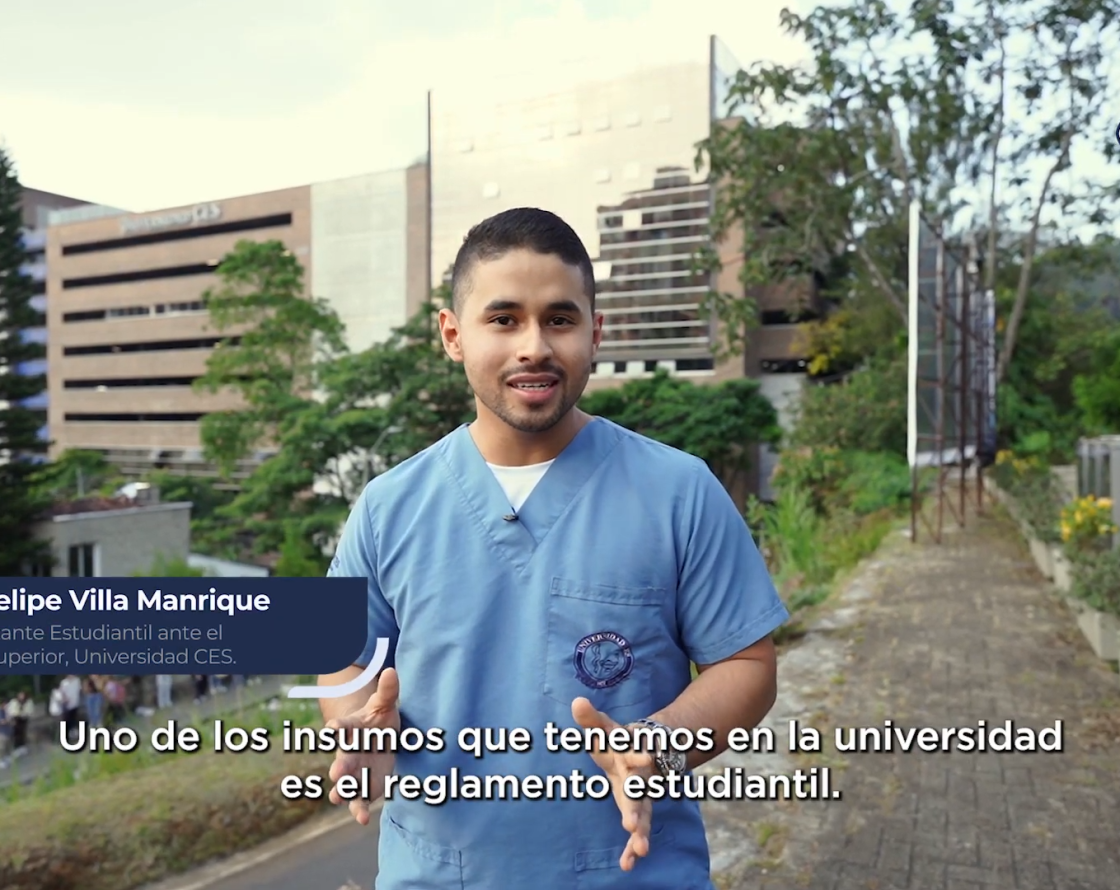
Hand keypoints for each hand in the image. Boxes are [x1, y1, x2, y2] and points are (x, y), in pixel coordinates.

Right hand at [325, 667, 399, 825]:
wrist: (381, 739)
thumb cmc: (379, 719)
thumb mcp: (385, 703)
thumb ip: (388, 691)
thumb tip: (392, 672)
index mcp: (351, 730)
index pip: (342, 729)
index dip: (336, 729)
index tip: (332, 730)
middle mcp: (349, 753)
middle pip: (342, 759)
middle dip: (339, 766)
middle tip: (336, 772)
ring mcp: (355, 772)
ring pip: (346, 783)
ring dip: (342, 790)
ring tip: (338, 796)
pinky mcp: (364, 787)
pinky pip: (360, 800)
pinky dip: (359, 810)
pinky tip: (363, 819)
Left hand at [571, 697, 654, 870]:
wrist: (642, 752)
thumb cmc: (616, 741)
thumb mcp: (603, 730)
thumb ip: (590, 719)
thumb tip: (577, 702)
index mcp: (631, 755)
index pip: (635, 755)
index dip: (639, 756)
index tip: (645, 759)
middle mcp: (640, 778)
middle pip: (639, 792)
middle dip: (636, 807)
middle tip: (631, 824)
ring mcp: (641, 797)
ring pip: (644, 815)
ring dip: (641, 832)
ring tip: (640, 850)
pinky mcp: (637, 812)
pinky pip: (637, 831)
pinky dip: (632, 847)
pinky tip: (628, 864)